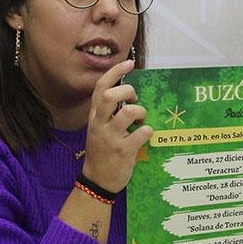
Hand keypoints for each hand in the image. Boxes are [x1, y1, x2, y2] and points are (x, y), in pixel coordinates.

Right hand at [81, 60, 152, 192]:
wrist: (97, 180)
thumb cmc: (102, 151)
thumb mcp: (99, 129)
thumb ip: (109, 113)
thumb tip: (130, 96)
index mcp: (94, 117)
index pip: (100, 88)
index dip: (115, 73)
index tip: (129, 62)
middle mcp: (99, 124)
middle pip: (109, 95)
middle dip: (127, 91)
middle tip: (134, 100)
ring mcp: (110, 137)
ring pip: (128, 112)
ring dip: (140, 112)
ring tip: (141, 120)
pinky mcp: (123, 150)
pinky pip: (142, 132)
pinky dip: (148, 131)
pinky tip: (145, 135)